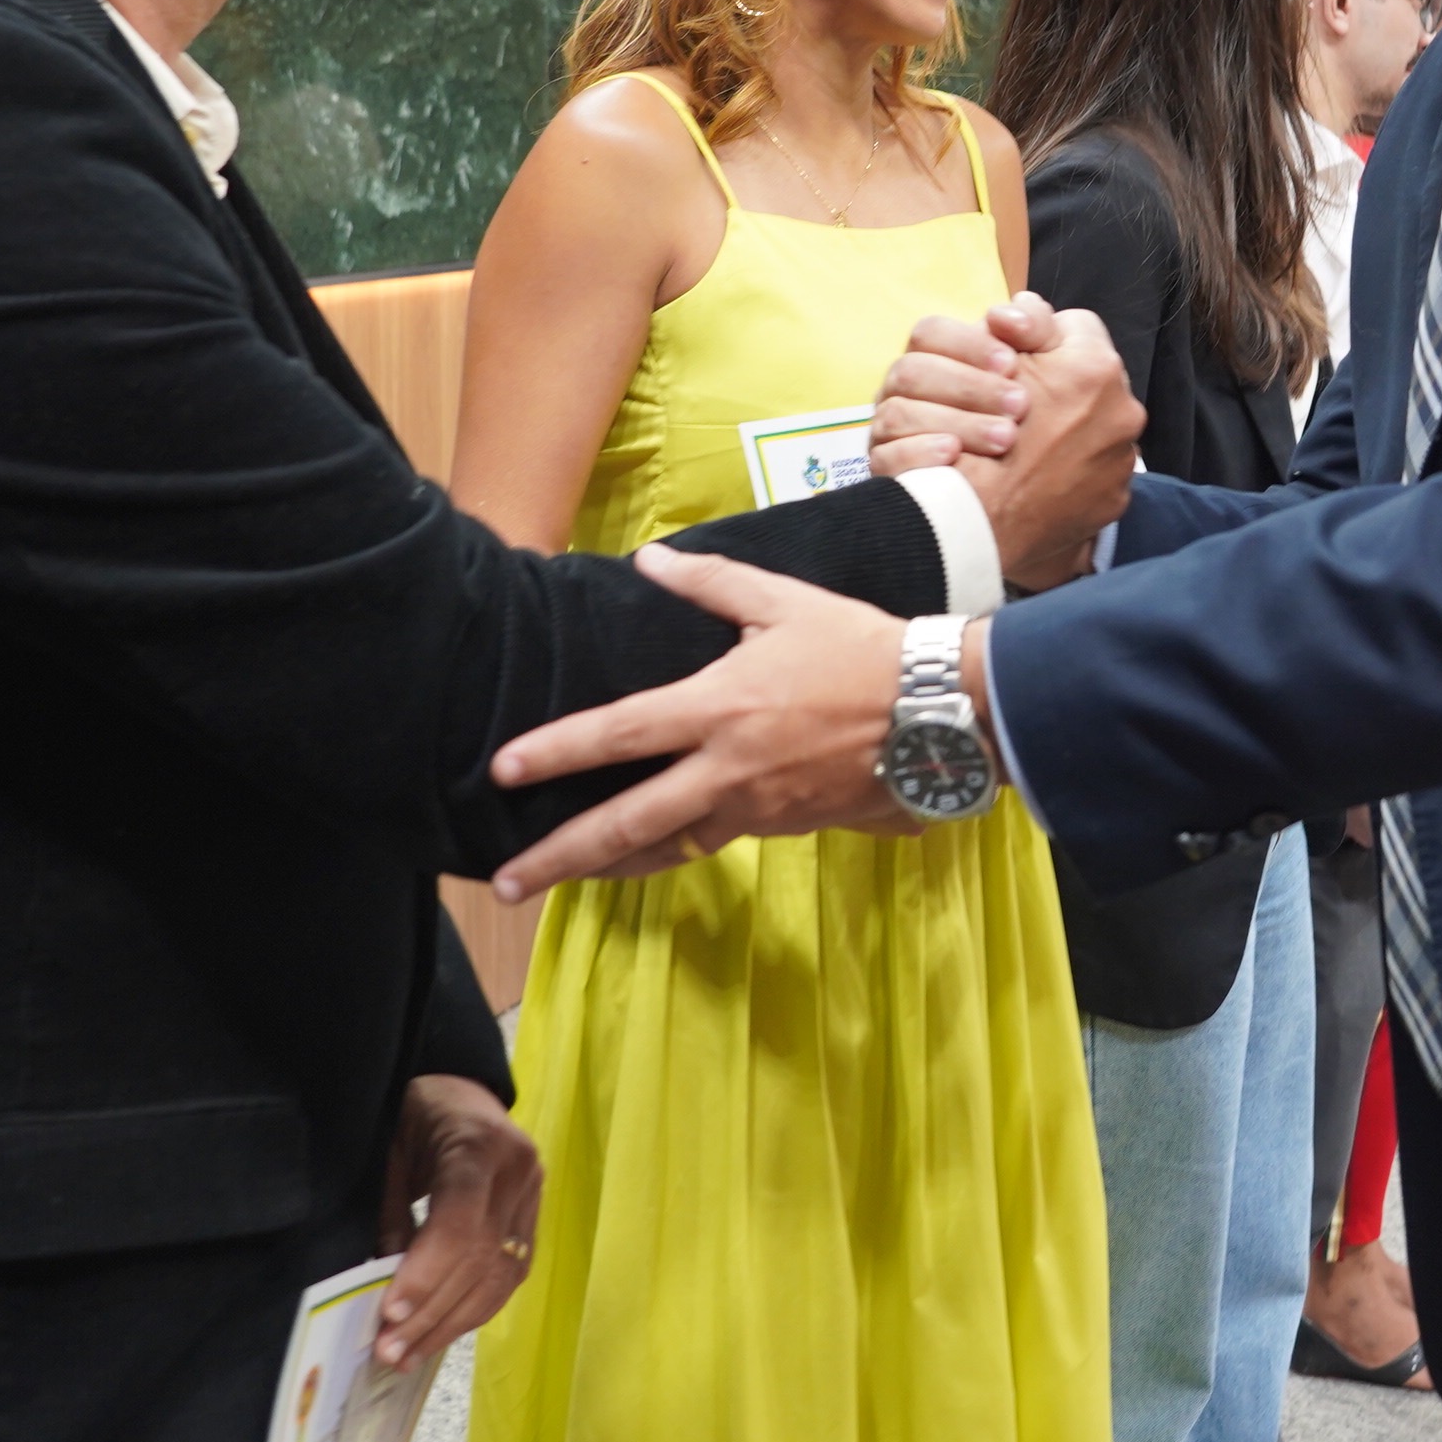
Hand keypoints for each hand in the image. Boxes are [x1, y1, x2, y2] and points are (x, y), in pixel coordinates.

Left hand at [372, 1074, 542, 1372]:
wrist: (465, 1091)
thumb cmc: (419, 1114)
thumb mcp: (390, 1153)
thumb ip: (391, 1216)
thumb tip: (383, 1286)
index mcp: (479, 1145)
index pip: (460, 1221)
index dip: (427, 1272)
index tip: (390, 1313)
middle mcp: (519, 1172)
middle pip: (479, 1259)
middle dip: (432, 1313)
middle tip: (389, 1352)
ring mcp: (534, 1197)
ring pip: (499, 1277)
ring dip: (451, 1323)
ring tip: (408, 1356)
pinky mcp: (534, 1220)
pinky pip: (508, 1276)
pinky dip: (474, 1310)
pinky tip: (441, 1333)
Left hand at [488, 543, 926, 895]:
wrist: (939, 713)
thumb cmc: (861, 650)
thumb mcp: (785, 602)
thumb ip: (711, 583)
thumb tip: (648, 559)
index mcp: (718, 710)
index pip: (618, 735)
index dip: (556, 752)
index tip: (502, 771)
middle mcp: (726, 770)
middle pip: (628, 823)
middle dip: (561, 855)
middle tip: (506, 881)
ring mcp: (754, 807)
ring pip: (666, 849)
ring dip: (607, 868)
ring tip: (561, 882)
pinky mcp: (782, 826)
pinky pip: (710, 843)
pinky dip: (667, 854)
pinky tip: (644, 856)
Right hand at [867, 312, 1027, 472]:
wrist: (1026, 488)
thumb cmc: (1033, 419)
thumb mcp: (1051, 365)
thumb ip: (1038, 327)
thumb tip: (1008, 312)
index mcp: (936, 359)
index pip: (930, 333)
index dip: (968, 343)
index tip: (1011, 364)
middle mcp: (906, 392)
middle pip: (912, 371)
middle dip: (968, 387)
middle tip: (1020, 405)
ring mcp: (891, 433)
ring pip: (898, 414)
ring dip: (956, 422)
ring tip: (1005, 439)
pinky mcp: (889, 474)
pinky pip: (887, 459)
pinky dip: (918, 453)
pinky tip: (953, 455)